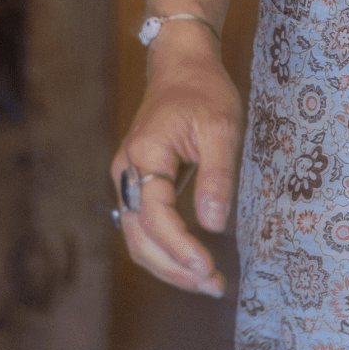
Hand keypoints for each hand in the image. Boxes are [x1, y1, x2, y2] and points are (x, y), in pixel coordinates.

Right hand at [111, 29, 243, 295]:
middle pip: (139, 238)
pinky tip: (191, 261)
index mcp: (145, 155)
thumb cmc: (203, 90)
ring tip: (207, 282)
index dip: (179, 248)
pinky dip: (164, 250)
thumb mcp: (220, 126)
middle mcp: (127, 172)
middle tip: (213, 285)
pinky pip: (143, 227)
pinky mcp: (137, 183)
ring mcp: (128, 179)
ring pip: (137, 239)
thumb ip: (217, 175)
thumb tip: (214, 225)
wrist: (182, 64)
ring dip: (168, 265)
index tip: (208, 269)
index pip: (155, 217)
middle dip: (175, 268)